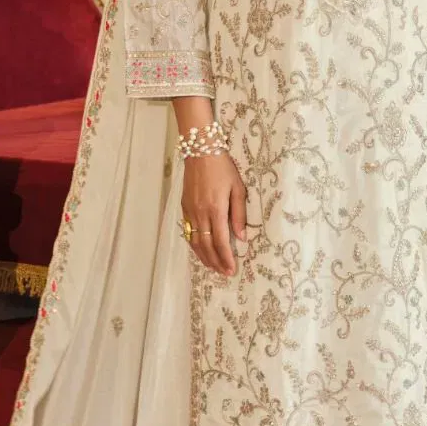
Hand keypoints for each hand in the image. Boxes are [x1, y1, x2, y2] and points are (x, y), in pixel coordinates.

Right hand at [182, 153, 247, 277]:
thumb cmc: (223, 168)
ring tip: (213, 267)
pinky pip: (188, 232)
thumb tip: (242, 237)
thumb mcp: (238, 188)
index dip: (226, 258)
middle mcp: (201, 214)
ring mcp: (190, 212)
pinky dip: (194, 245)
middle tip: (224, 273)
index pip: (221, 242)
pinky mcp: (184, 207)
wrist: (200, 152)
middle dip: (216, 262)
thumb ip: (239, 214)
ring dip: (204, 257)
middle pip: (207, 246)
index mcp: (216, 210)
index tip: (232, 270)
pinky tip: (201, 250)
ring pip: (195, 242)